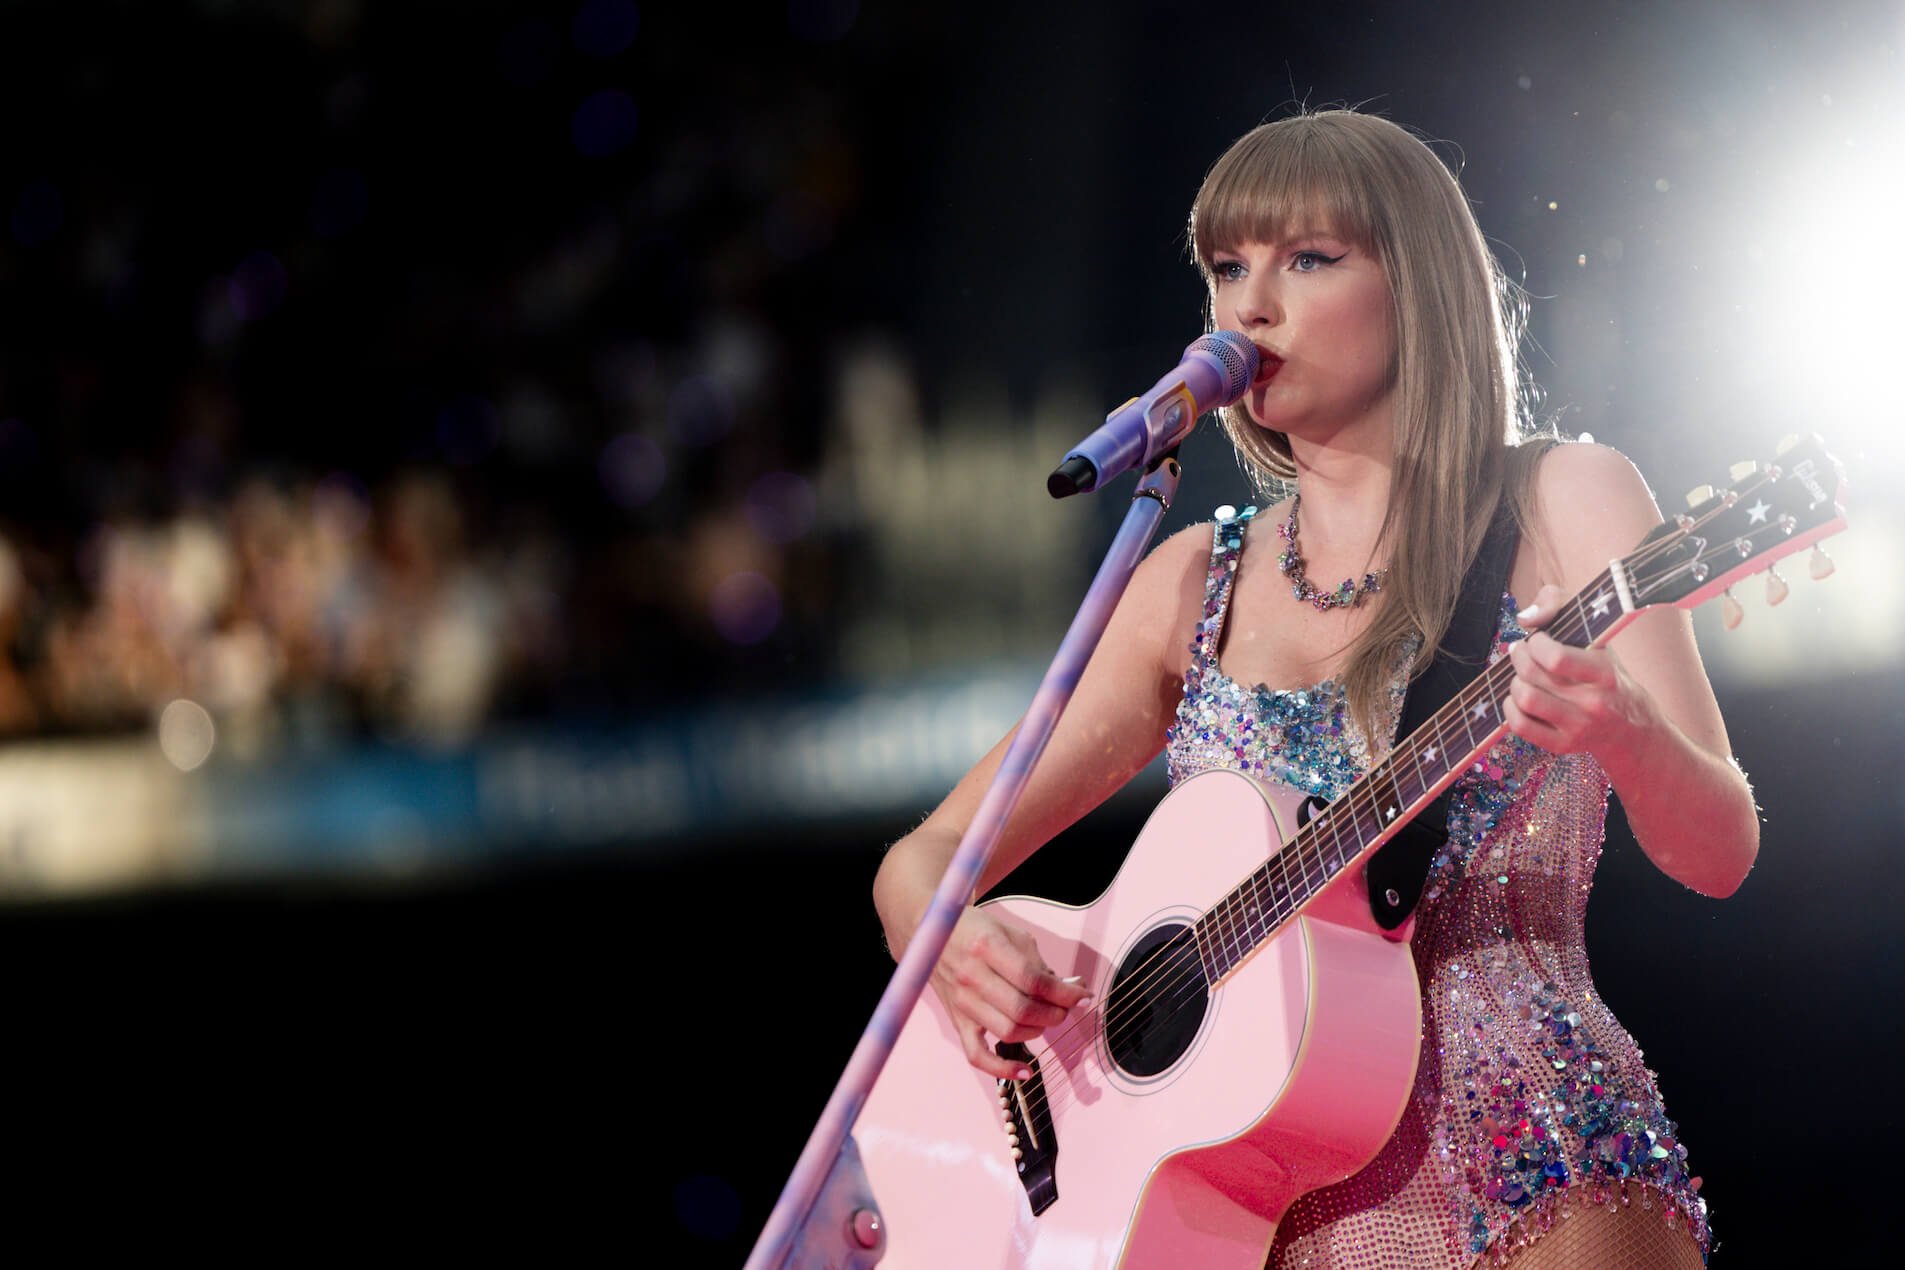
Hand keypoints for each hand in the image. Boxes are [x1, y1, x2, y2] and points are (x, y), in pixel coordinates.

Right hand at [930, 907, 1091, 1081]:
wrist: (931, 933)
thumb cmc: (976, 930)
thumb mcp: (1010, 932)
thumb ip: (1039, 963)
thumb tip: (1071, 990)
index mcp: (987, 946)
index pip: (1034, 980)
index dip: (1065, 993)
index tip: (1084, 995)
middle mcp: (972, 975)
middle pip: (1023, 1009)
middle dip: (1056, 1013)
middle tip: (1067, 1008)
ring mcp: (962, 1002)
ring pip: (1008, 1031)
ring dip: (1038, 1031)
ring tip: (1047, 1019)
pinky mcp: (956, 1021)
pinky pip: (977, 1055)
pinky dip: (1001, 1069)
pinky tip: (1025, 1072)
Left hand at [1504, 584, 1655, 757]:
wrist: (1631, 729)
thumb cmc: (1607, 676)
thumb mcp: (1597, 637)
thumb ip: (1561, 606)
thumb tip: (1525, 616)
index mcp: (1604, 672)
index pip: (1556, 657)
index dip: (1535, 643)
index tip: (1538, 639)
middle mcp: (1593, 702)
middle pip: (1533, 675)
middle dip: (1520, 657)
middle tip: (1523, 652)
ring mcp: (1578, 727)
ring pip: (1525, 698)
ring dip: (1515, 681)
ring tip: (1523, 675)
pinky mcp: (1563, 745)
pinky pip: (1520, 725)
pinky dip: (1511, 707)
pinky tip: (1520, 698)